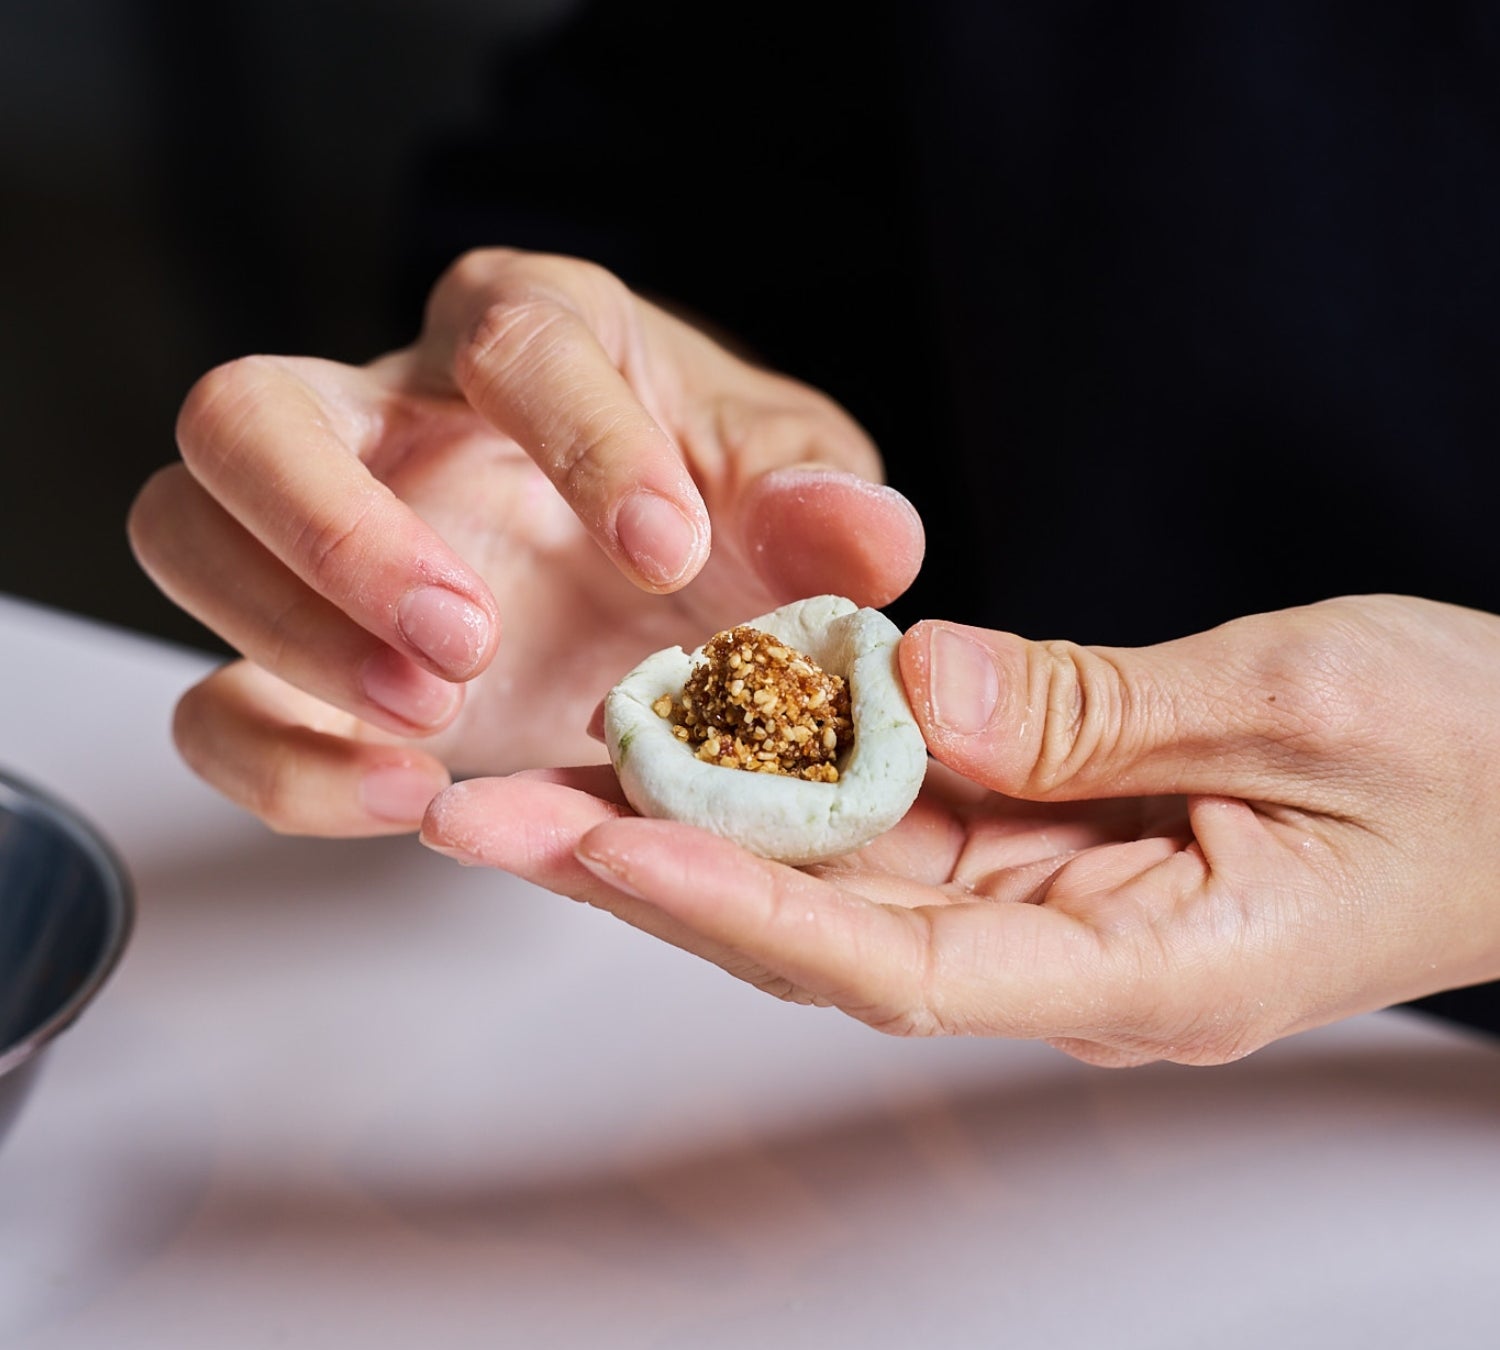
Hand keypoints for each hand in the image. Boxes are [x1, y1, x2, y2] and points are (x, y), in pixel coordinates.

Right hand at [128, 249, 922, 834]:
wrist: (667, 598)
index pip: (512, 340)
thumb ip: (823, 512)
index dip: (583, 440)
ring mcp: (316, 540)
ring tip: (434, 718)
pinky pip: (212, 702)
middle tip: (470, 638)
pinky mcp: (295, 661)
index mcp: (527, 336)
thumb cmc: (721, 512)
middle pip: (247, 411)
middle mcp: (386, 419)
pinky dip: (280, 760)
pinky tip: (401, 792)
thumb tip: (870, 540)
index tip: (668, 551)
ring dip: (287, 633)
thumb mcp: (791, 498)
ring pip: (184, 533)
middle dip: (339, 528)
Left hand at [421, 595, 1499, 1065]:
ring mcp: (1049, 900)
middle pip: (826, 928)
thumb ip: (1095, 706)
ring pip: (840, 872)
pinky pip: (902, 812)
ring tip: (541, 773)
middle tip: (493, 819)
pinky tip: (699, 723)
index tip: (603, 847)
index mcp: (1143, 970)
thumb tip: (909, 684)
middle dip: (656, 871)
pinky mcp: (1046, 838)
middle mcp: (1066, 954)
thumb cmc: (1470, 758)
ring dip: (696, 820)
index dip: (739, 905)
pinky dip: (799, 769)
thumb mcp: (1301, 701)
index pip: (898, 959)